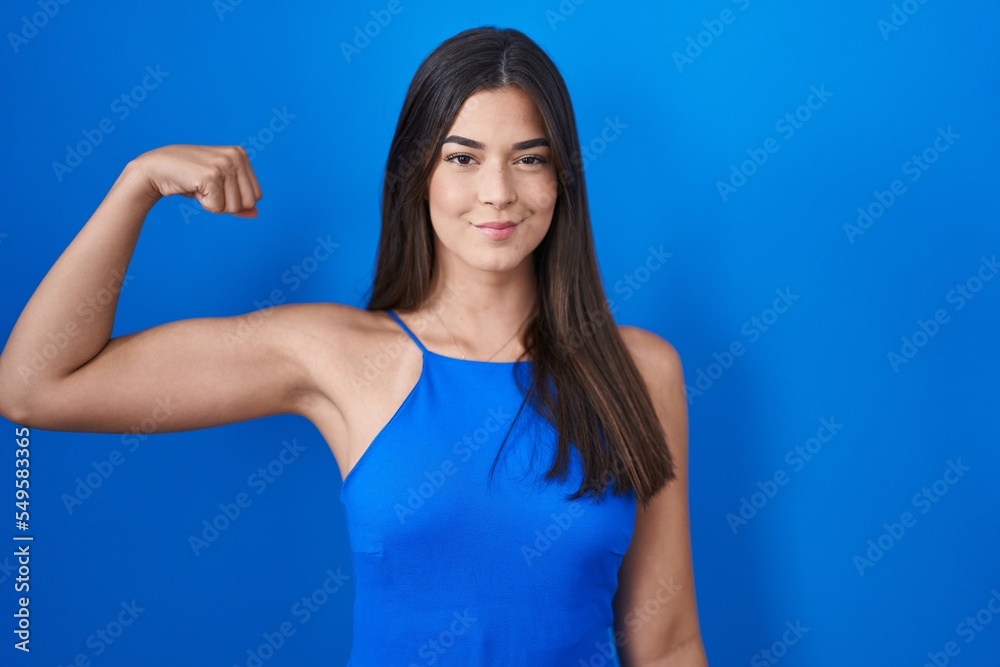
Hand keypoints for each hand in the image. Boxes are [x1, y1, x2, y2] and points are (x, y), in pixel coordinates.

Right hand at [129, 144, 262, 216]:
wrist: (156, 168)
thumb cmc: (189, 178)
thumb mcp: (219, 187)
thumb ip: (239, 199)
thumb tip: (255, 214)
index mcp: (241, 155)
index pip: (256, 196)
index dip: (234, 200)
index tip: (215, 187)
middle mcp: (236, 156)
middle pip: (248, 202)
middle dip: (227, 204)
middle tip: (208, 189)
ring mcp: (224, 164)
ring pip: (233, 207)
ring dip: (214, 204)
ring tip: (200, 186)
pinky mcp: (211, 175)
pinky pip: (217, 207)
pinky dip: (204, 205)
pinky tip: (194, 188)